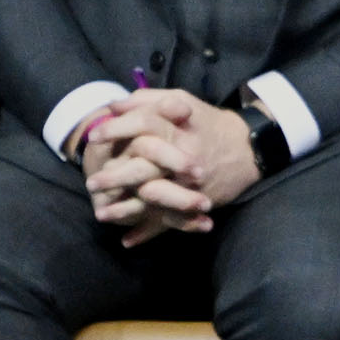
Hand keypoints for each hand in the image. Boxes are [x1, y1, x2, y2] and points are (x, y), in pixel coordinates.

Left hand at [82, 89, 258, 245]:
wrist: (248, 149)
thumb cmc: (207, 122)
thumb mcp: (181, 100)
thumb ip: (148, 100)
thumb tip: (114, 106)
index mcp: (178, 128)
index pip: (142, 123)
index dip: (116, 128)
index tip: (94, 136)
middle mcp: (183, 157)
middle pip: (144, 167)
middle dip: (114, 177)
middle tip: (91, 184)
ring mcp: (189, 184)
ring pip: (154, 198)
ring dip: (126, 209)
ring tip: (101, 214)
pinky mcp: (196, 203)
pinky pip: (170, 221)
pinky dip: (148, 232)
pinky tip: (127, 240)